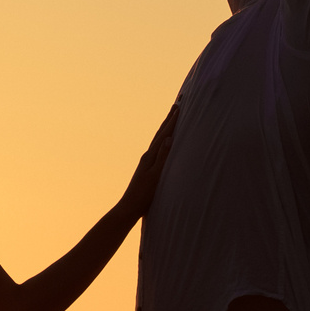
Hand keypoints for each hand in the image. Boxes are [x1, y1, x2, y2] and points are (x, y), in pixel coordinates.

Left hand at [115, 103, 181, 221]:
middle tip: (177, 103)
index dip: (173, 120)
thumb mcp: (156, 176)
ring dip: (167, 126)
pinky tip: (165, 140)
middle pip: (161, 132)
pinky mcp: (148, 167)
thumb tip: (170, 138)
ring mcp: (147, 161)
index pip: (165, 133)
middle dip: (170, 118)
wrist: (130, 207)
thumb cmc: (144, 195)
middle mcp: (148, 155)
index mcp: (151, 155)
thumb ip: (163, 157)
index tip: (180, 105)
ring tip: (172, 116)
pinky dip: (164, 138)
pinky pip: (158, 147)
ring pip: (159, 138)